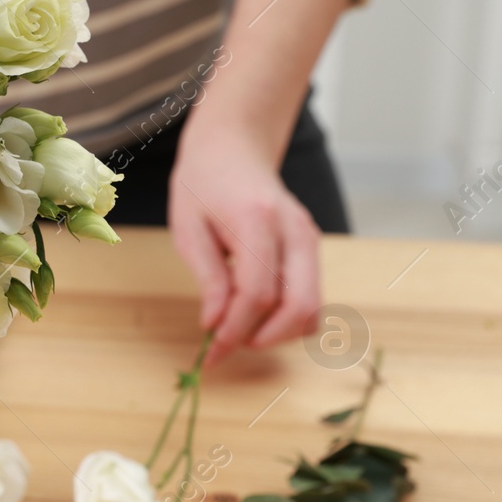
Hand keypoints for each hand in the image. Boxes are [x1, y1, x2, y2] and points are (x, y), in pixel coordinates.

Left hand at [169, 114, 322, 366]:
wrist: (232, 148)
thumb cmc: (202, 184)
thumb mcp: (188, 229)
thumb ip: (207, 277)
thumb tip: (215, 324)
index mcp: (258, 221)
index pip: (257, 293)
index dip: (235, 330)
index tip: (210, 353)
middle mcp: (296, 231)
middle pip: (299, 306)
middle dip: (264, 337)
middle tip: (227, 346)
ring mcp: (310, 240)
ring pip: (313, 307)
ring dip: (278, 333)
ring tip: (238, 331)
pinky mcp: (312, 249)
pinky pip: (311, 297)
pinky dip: (288, 319)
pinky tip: (255, 316)